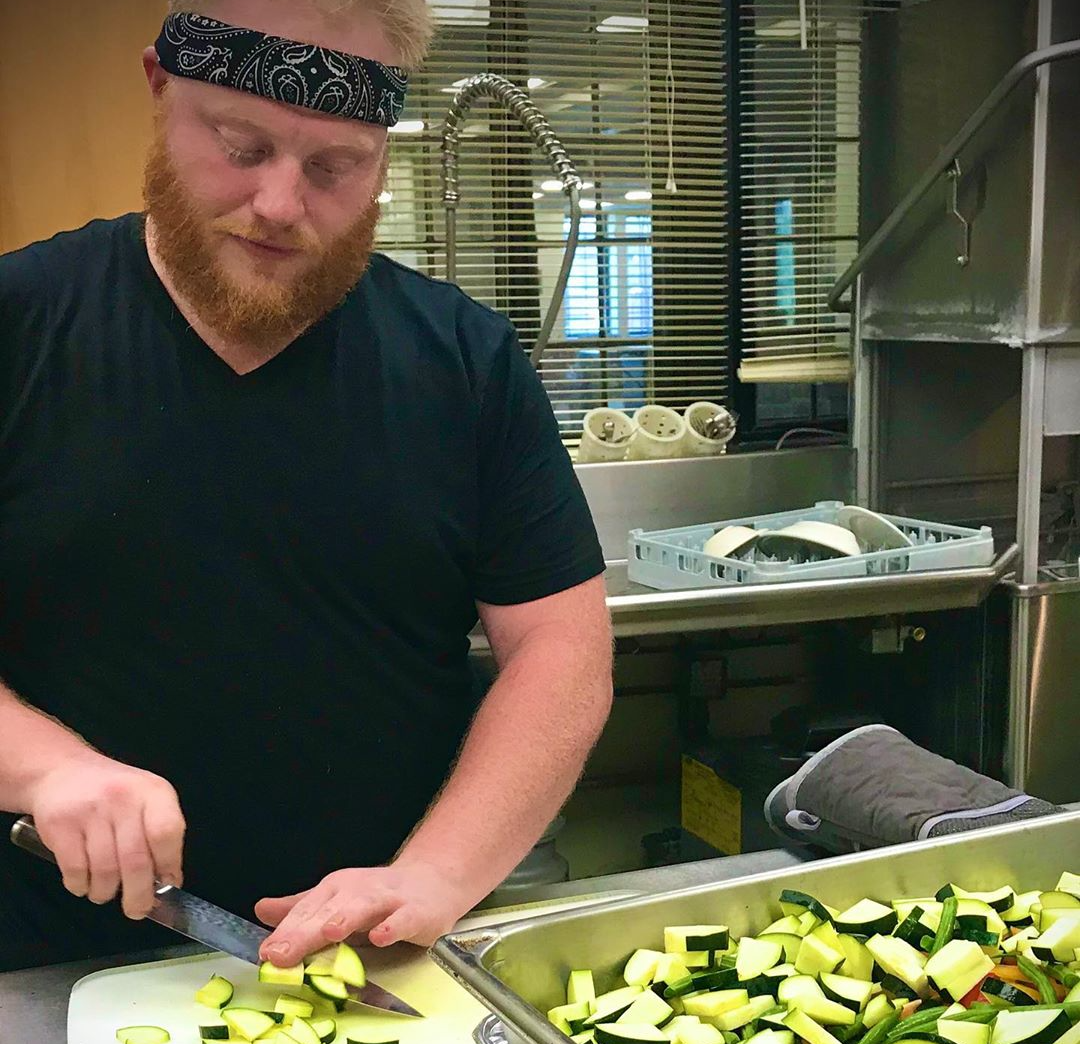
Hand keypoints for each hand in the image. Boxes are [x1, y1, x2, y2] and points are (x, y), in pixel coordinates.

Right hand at [27, 750, 185, 919]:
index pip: (167, 832)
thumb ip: (159, 833)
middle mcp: (123, 799)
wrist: (61, 772)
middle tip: (137, 909)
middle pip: (135, 859)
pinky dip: (80, 886)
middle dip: (138, 894)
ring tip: (106, 892)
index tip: (167, 884)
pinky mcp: (61, 826)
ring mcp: (90, 812)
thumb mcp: (146, 799)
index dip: (168, 864)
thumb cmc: (112, 793)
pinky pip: (74, 870)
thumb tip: (169, 880)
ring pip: (104, 871)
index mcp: (153, 792)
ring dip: (106, 892)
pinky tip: (84, 883)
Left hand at [254, 860, 473, 964]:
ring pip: (364, 907)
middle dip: (303, 933)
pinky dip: (392, 927)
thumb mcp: (337, 901)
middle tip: (280, 953)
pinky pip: (403, 920)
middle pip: (328, 912)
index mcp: (337, 890)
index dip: (285, 933)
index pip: (307, 912)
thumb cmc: (379, 897)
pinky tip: (380, 937)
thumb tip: (262, 909)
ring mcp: (389, 900)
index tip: (266, 954)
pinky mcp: (416, 912)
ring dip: (346, 918)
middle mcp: (359, 891)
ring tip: (327, 932)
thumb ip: (302, 909)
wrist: (433, 881)